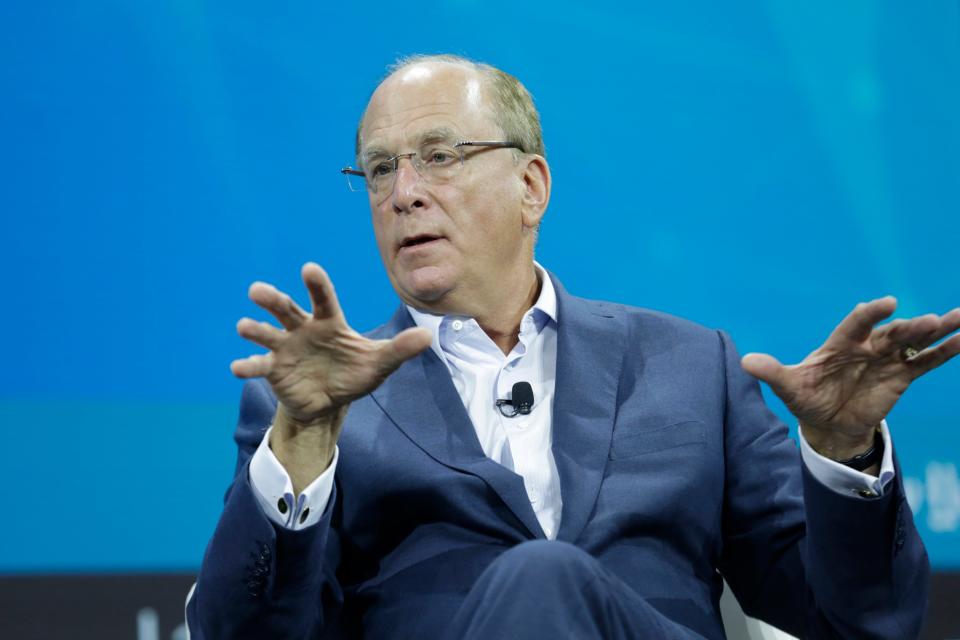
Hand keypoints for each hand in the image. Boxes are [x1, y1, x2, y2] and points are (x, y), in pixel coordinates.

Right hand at [231, 262, 431, 425]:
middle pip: (285, 309)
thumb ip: (399, 349)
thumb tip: (428, 336)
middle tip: (256, 290)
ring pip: (267, 333)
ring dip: (254, 329)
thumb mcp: (379, 364)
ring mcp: (285, 348)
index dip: (316, 285)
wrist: (330, 402)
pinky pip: (258, 365)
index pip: (323, 299)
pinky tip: (237, 367)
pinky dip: (247, 366)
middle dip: (272, 299)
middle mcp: (303, 329)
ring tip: (244, 326)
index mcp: (329, 322)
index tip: (307, 268)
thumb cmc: (353, 373)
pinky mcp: (274, 369)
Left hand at [741, 297, 959, 458]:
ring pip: (913, 342)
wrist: (827, 424)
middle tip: (931, 319)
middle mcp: (867, 346)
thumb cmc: (807, 398)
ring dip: (935, 331)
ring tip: (958, 318)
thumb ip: (772, 373)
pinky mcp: (902, 376)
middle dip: (910, 326)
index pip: (856, 324)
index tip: (885, 304)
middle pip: (891, 332)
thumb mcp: (788, 387)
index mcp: (840, 343)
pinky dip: (945, 351)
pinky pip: (926, 361)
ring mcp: (887, 359)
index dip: (870, 314)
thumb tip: (745, 362)